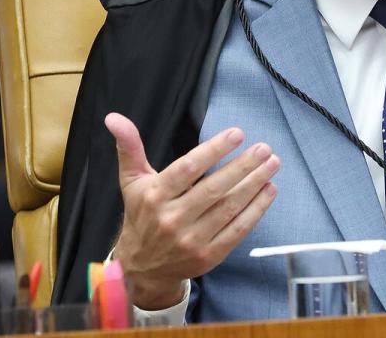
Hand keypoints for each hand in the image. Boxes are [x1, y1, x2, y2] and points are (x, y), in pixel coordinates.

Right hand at [104, 112, 279, 309]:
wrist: (142, 267)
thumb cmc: (141, 215)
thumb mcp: (132, 180)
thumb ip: (129, 147)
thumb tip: (114, 117)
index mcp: (155, 196)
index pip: (188, 169)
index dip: (214, 150)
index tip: (237, 134)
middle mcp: (172, 219)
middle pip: (214, 189)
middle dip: (243, 166)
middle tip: (264, 148)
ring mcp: (192, 240)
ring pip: (229, 208)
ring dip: (254, 184)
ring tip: (272, 164)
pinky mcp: (209, 255)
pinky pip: (237, 230)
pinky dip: (256, 210)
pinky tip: (268, 191)